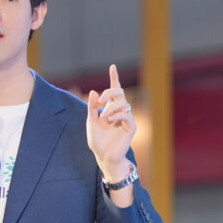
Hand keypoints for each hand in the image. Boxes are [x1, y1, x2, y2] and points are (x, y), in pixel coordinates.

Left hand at [86, 64, 136, 181]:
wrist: (103, 156)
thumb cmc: (98, 140)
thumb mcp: (91, 122)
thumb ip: (92, 108)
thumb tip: (93, 91)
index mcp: (111, 108)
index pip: (114, 90)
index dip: (114, 78)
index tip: (112, 66)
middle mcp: (120, 111)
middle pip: (120, 93)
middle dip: (110, 92)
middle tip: (100, 100)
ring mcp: (127, 119)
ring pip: (123, 103)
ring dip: (111, 108)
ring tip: (104, 118)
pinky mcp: (131, 127)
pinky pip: (126, 115)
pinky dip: (117, 115)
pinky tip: (110, 121)